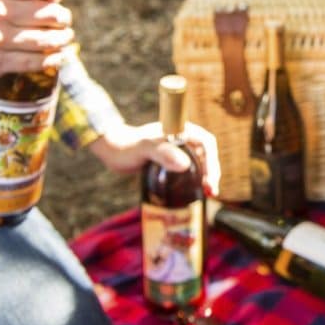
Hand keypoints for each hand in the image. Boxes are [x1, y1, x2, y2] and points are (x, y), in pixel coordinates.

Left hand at [89, 122, 220, 195]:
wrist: (112, 150)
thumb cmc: (126, 146)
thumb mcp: (144, 149)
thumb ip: (162, 153)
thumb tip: (185, 165)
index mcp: (181, 130)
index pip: (206, 142)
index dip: (212, 159)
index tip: (209, 177)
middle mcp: (183, 139)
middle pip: (206, 153)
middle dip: (212, 172)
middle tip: (211, 190)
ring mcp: (178, 150)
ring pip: (200, 163)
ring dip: (206, 177)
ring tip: (208, 193)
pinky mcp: (172, 161)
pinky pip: (190, 170)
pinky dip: (195, 180)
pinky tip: (196, 192)